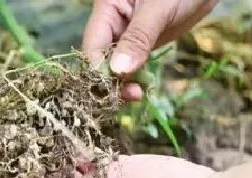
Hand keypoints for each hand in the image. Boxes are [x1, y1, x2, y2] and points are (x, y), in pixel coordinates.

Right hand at [82, 0, 217, 99]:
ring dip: (122, 83)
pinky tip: (140, 89)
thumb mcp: (158, 10)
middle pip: (100, 58)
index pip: (93, 45)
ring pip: (115, 64)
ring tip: (136, 95)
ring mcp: (126, 35)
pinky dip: (134, 78)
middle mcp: (112, 23)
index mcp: (107, 8)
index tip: (115, 87)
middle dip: (111, 80)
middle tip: (131, 95)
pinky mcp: (140, 43)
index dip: (100, 69)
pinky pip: (131, 64)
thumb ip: (138, 38)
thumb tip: (118, 70)